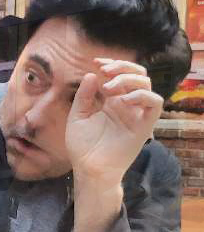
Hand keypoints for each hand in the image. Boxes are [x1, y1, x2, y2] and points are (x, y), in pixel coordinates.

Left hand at [66, 59, 163, 188]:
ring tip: (108, 87)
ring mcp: (135, 114)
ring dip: (128, 79)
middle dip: (122, 67)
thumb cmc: (82, 146)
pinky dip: (142, 95)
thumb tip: (91, 74)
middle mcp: (126, 105)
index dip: (111, 64)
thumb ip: (83, 96)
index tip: (95, 62)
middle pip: (137, 75)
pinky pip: (154, 104)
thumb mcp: (77, 116)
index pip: (120, 75)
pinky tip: (123, 99)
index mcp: (111, 101)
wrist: (88, 169)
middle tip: (104, 70)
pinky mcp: (144, 125)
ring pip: (146, 85)